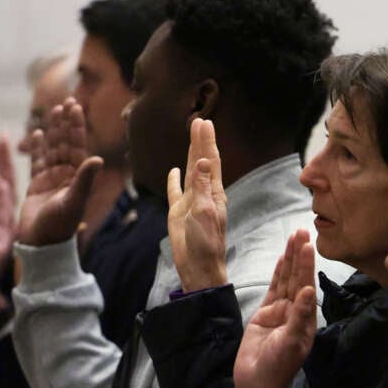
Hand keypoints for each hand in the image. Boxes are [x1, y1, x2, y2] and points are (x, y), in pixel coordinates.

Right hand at [17, 98, 103, 247]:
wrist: (42, 242)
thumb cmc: (60, 225)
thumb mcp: (75, 201)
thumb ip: (85, 180)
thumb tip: (97, 159)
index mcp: (78, 176)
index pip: (78, 146)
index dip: (77, 126)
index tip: (76, 107)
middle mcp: (67, 175)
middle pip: (66, 143)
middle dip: (67, 123)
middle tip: (68, 101)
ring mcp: (52, 178)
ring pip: (52, 149)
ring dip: (53, 131)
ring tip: (54, 111)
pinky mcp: (37, 184)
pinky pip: (37, 162)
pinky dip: (38, 148)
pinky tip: (38, 134)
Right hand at [167, 119, 227, 290]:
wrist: (199, 267)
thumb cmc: (206, 242)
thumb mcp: (205, 212)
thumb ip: (202, 186)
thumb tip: (203, 160)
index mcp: (214, 193)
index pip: (210, 161)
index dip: (207, 142)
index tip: (205, 122)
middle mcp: (204, 194)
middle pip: (201, 161)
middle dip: (200, 141)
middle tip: (199, 121)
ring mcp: (190, 202)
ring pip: (189, 172)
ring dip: (189, 154)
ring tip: (190, 137)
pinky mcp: (178, 213)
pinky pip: (175, 192)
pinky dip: (173, 180)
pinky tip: (173, 170)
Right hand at [233, 230, 317, 387]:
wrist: (256, 382)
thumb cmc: (277, 366)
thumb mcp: (291, 342)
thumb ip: (300, 316)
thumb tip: (309, 291)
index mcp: (307, 319)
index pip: (308, 286)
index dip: (308, 266)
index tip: (309, 246)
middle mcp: (297, 312)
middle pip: (299, 278)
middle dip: (301, 256)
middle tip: (303, 231)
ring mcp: (281, 311)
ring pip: (287, 280)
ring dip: (290, 260)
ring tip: (294, 237)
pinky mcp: (266, 313)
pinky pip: (274, 289)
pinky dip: (278, 273)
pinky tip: (282, 258)